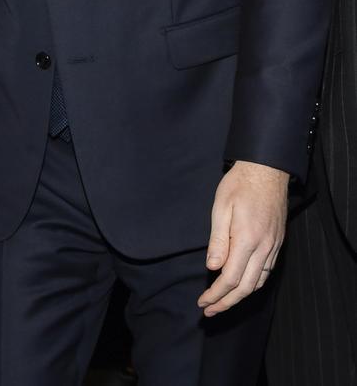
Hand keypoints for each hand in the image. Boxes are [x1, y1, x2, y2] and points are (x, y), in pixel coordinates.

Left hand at [198, 160, 288, 316]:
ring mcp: (273, 246)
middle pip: (245, 287)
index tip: (203, 302)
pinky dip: (253, 284)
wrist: (267, 169)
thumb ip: (217, 239)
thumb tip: (212, 267)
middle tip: (209, 310)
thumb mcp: (221, 207)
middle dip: (226, 303)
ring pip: (258, 282)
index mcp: (247, 239)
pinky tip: (242, 285)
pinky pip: (266, 271)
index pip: (230, 278)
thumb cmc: (240, 184)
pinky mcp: (277, 242)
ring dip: (240, 297)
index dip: (216, 294)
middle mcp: (264, 247)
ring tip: (223, 302)